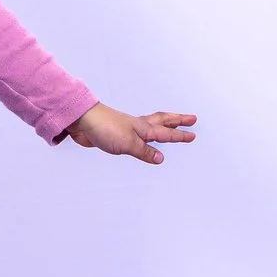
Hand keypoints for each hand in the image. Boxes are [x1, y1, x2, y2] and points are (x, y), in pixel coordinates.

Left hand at [66, 103, 196, 163]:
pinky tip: (145, 139)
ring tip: (173, 123)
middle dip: (178, 122)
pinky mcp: (118, 135)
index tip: (193, 135)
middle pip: (163, 122)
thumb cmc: (106, 129)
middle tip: (191, 119)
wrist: (83, 122)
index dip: (180, 135)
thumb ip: (145, 152)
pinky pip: (138, 135)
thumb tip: (161, 158)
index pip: (166, 133)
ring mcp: (128, 129)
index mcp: (144, 128)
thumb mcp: (128, 144)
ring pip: (151, 126)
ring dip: (164, 124)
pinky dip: (146, 136)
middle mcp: (138, 127)